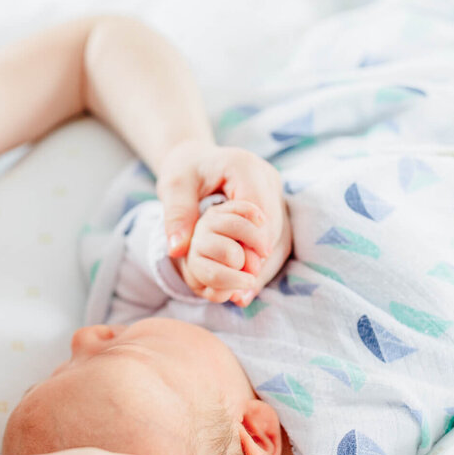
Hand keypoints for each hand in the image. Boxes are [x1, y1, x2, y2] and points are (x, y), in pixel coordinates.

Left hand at [156, 141, 289, 302]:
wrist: (196, 159)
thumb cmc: (185, 170)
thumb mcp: (173, 186)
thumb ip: (176, 214)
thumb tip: (177, 249)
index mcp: (245, 166)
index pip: (257, 208)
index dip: (253, 242)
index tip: (242, 271)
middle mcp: (267, 177)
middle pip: (274, 225)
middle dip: (259, 260)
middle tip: (243, 291)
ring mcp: (274, 192)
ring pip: (280, 234)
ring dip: (264, 266)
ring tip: (244, 295)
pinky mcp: (274, 206)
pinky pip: (276, 237)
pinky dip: (263, 261)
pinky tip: (249, 284)